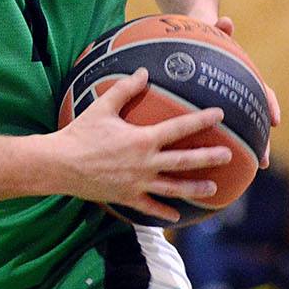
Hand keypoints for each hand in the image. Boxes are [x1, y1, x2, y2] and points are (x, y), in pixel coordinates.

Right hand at [52, 69, 233, 223]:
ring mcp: (138, 183)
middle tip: (229, 155)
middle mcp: (145, 163)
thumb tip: (144, 72)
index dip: (201, 120)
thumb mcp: (102, 107)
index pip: (179, 127)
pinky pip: (150, 207)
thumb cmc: (80, 133)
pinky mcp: (127, 197)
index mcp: (143, 139)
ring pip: (173, 187)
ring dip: (195, 188)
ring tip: (214, 188)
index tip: (220, 114)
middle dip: (209, 157)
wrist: (60, 165)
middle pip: (184, 160)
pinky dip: (164, 212)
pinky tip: (176, 215)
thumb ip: (125, 89)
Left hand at [213, 16, 280, 160]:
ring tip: (244, 172)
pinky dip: (215, 146)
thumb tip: (226, 21)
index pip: (262, 92)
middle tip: (262, 161)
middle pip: (253, 121)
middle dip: (260, 141)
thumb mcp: (209, 29)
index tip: (275, 121)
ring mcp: (227, 103)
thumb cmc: (202, 33)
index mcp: (243, 77)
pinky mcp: (210, 110)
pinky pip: (215, 130)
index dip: (269, 106)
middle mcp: (238, 93)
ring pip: (238, 131)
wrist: (193, 33)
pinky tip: (206, 165)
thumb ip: (218, 27)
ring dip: (243, 151)